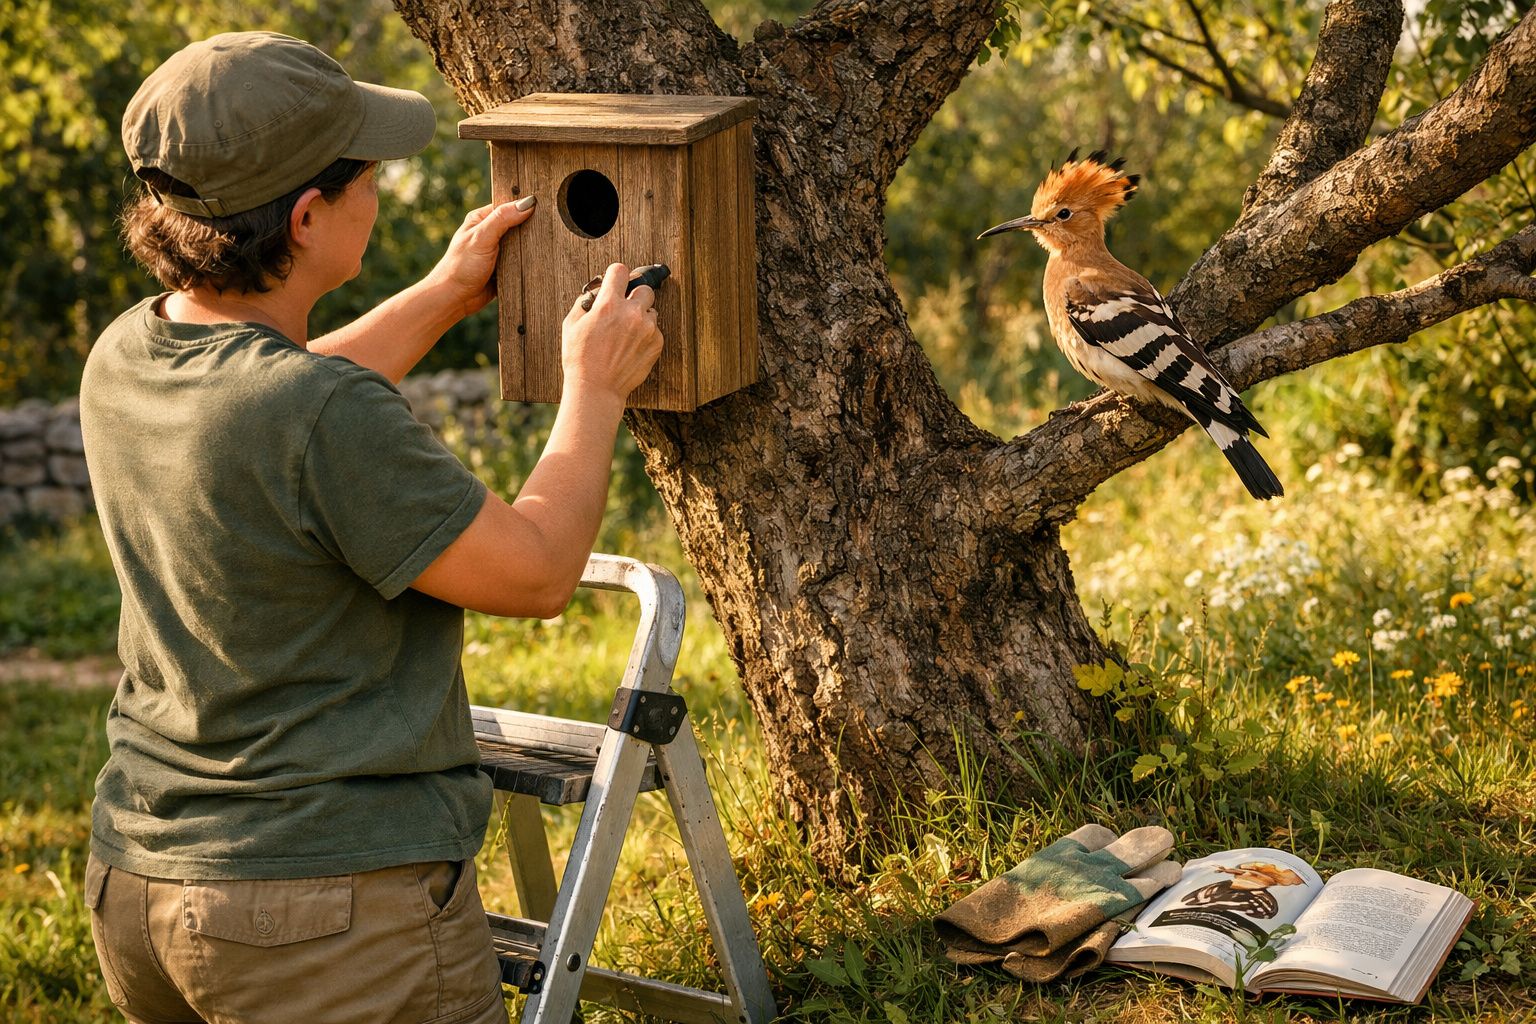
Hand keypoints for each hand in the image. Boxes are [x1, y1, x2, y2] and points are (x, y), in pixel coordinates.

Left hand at [426, 198, 536, 316]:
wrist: (454, 299)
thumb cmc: (461, 267)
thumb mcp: (482, 238)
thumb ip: (502, 219)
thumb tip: (527, 203)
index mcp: (482, 219)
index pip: (509, 205)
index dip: (524, 206)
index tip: (542, 207)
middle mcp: (491, 233)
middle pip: (518, 225)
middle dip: (530, 229)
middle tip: (547, 229)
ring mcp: (498, 251)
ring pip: (522, 245)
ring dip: (530, 248)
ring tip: (545, 247)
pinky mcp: (504, 267)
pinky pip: (521, 262)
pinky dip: (528, 263)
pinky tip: (538, 262)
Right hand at [561, 263, 663, 401]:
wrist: (597, 388)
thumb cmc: (580, 359)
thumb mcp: (571, 325)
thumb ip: (585, 303)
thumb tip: (596, 294)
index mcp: (608, 305)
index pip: (619, 270)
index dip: (616, 275)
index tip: (616, 281)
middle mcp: (631, 313)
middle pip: (644, 288)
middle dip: (634, 296)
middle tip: (624, 310)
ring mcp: (647, 329)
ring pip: (651, 311)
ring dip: (641, 317)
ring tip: (626, 334)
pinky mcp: (656, 343)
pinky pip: (655, 330)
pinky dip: (646, 335)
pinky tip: (631, 347)